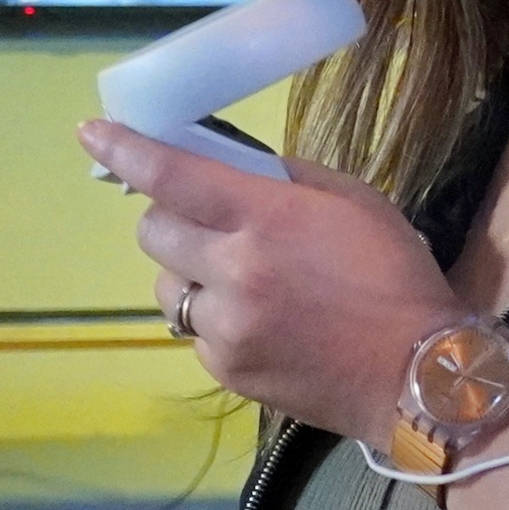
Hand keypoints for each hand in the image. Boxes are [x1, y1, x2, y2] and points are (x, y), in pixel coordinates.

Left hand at [79, 118, 464, 447]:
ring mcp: (224, 327)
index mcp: (264, 218)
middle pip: (153, 232)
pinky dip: (214, 321)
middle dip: (170, 219)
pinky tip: (259, 323)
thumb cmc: (394, 277)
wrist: (417, 376)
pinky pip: (194, 332)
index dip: (124, 150)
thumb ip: (286, 180)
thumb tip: (234, 168)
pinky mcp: (225, 370)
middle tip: (208, 224)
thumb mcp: (354, 202)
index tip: (91, 133)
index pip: (170, 175)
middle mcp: (232, 271)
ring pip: (166, 286)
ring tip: (239, 282)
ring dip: (190, 274)